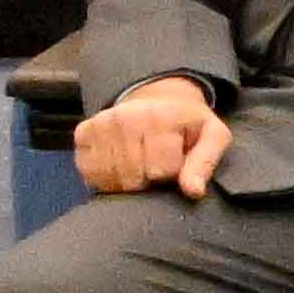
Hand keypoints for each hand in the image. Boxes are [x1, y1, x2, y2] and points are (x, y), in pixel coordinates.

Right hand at [71, 74, 225, 199]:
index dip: (171, 174)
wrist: (158, 101)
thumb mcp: (212, 136)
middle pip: (132, 178)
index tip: (175, 162)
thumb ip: (206, 162)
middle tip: (156, 163)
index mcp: (158, 117)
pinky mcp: (82, 134)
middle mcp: (123, 118)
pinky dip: (105, 178)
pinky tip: (120, 165)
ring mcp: (99, 125)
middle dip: (148, 180)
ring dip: (127, 181)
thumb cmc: (187, 124)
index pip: (161, 171)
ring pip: (110, 179)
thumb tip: (193, 191)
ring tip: (140, 163)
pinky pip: (89, 174)